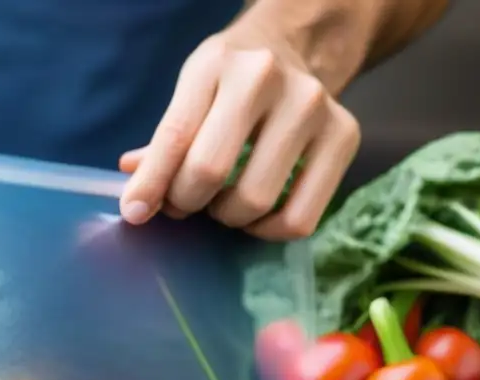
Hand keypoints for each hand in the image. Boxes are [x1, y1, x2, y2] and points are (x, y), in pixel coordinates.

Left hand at [118, 13, 360, 240]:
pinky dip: (269, 231)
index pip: (175, 136)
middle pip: (211, 171)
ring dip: (227, 217)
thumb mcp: (190, 93)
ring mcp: (313, 106)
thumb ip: (163, 145)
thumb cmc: (230, 82)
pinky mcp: (345, 135)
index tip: (135, 213)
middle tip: (186, 202)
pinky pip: (300, 218)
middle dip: (187, 201)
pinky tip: (256, 216)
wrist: (296, 47)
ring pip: (256, 200)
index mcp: (217, 64)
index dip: (150, 184)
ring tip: (222, 202)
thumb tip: (133, 199)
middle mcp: (268, 79)